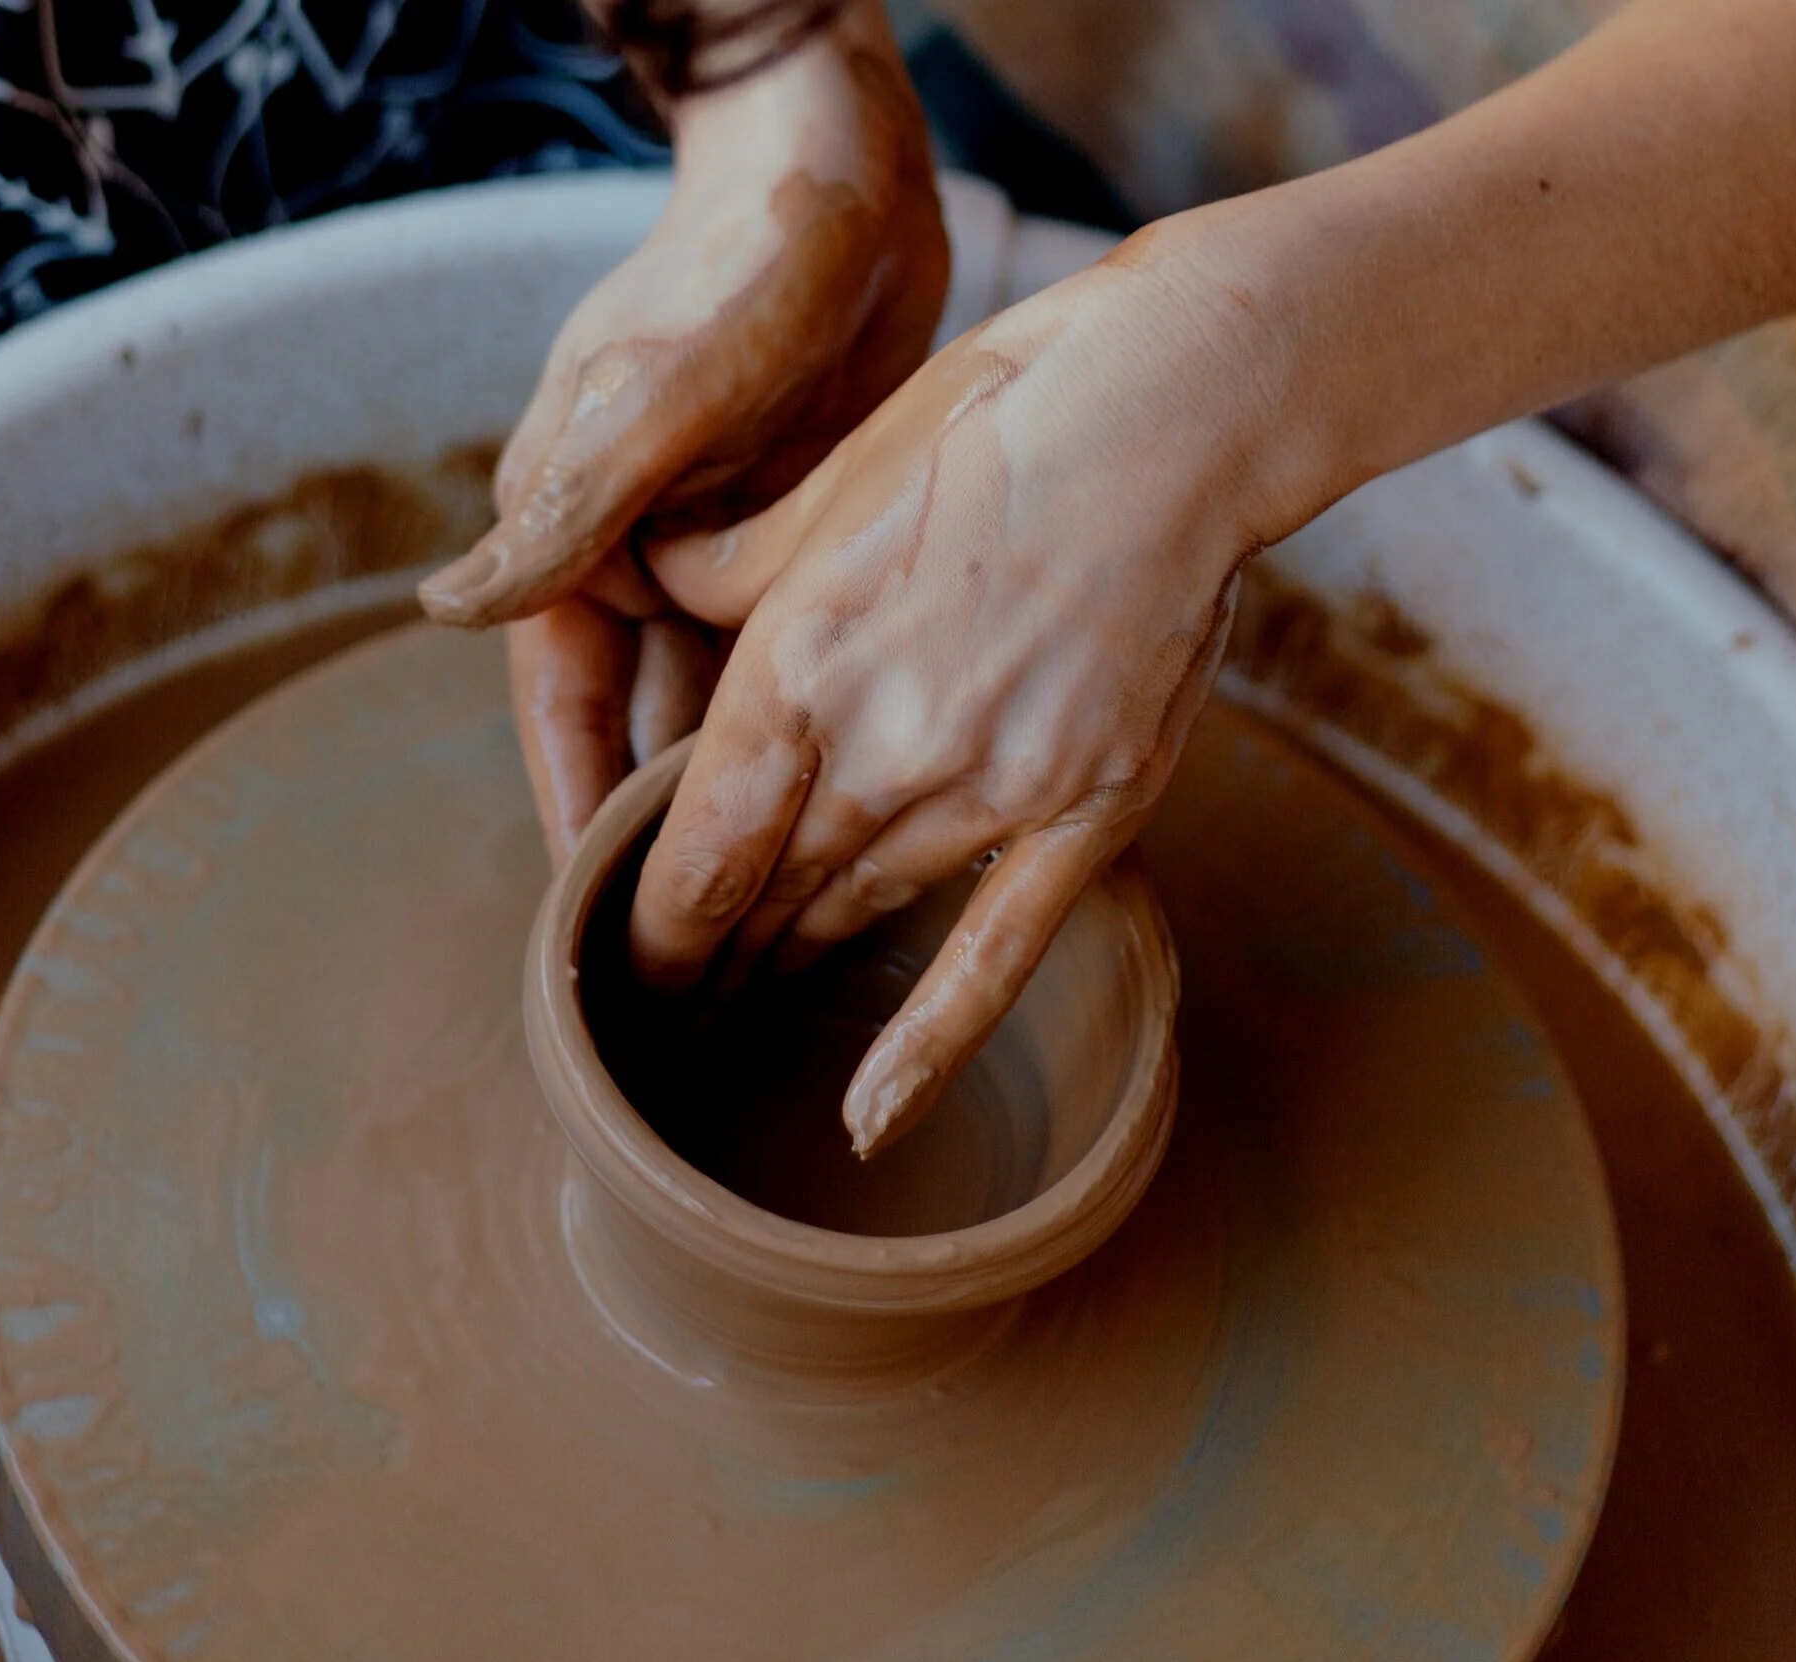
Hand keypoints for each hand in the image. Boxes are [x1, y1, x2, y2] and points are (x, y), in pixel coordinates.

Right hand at [420, 0, 947, 865]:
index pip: (568, 722)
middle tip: (716, 965)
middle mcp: (633, 559)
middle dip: (672, 841)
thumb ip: (561, 515)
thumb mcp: (653, 402)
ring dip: (749, 795)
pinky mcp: (796, 533)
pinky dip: (812, 725)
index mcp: (573, 540)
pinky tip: (859, 798)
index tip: (609, 948)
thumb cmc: (735, 271)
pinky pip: (792, 660)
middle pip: (644, 734)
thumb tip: (448, 614)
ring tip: (789, 915)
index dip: (585, 829)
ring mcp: (716, 550)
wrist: (838, 169)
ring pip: (727, 708)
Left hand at [632, 220, 1339, 1154]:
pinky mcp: (1085, 808)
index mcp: (799, 664)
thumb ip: (725, 567)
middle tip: (663, 1012)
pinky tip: (870, 1113)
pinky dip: (926, 1039)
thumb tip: (646, 588)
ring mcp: (991, 788)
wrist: (1174, 413)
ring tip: (741, 1011)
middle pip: (764, 897)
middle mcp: (882, 747)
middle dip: (703, 963)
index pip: (695, 848)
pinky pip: (995, 950)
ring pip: (855, 914)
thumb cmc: (991, 418)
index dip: (648, 926)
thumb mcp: (827, 479)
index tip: (621, 965)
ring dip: (788, 967)